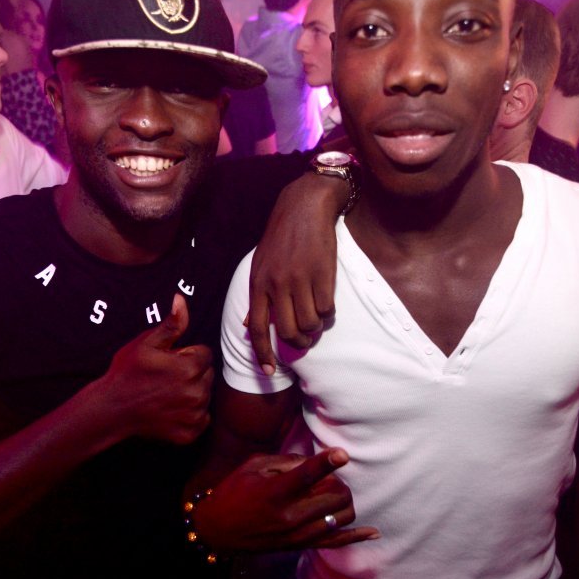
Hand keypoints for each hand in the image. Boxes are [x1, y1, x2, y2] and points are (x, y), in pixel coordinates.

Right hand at [96, 294, 212, 444]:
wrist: (112, 409)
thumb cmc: (127, 373)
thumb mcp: (146, 343)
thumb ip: (171, 324)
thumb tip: (181, 298)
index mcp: (191, 368)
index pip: (205, 354)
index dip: (186, 355)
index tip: (168, 361)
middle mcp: (197, 392)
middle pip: (207, 375)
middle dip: (192, 373)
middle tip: (166, 378)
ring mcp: (194, 414)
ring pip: (205, 396)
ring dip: (192, 393)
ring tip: (166, 393)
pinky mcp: (190, 433)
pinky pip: (201, 419)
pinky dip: (190, 415)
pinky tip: (169, 410)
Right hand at [194, 447, 378, 551]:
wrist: (217, 531)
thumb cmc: (234, 491)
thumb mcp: (254, 466)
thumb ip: (286, 461)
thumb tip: (316, 462)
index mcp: (274, 492)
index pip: (305, 476)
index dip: (326, 463)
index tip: (343, 454)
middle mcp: (288, 516)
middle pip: (333, 497)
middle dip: (338, 482)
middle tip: (328, 477)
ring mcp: (297, 535)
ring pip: (341, 517)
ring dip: (344, 502)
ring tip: (332, 494)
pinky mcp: (301, 546)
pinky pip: (336, 543)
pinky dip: (356, 536)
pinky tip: (373, 531)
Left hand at [246, 173, 346, 374]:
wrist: (305, 206)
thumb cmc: (282, 237)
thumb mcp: (260, 264)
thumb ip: (257, 296)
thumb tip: (249, 323)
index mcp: (258, 283)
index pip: (257, 329)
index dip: (263, 354)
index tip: (269, 372)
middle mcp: (276, 284)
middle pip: (287, 332)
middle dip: (298, 343)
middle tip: (305, 340)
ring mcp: (299, 279)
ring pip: (309, 323)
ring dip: (315, 329)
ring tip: (317, 320)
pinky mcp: (321, 273)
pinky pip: (327, 308)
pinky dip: (328, 313)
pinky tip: (326, 302)